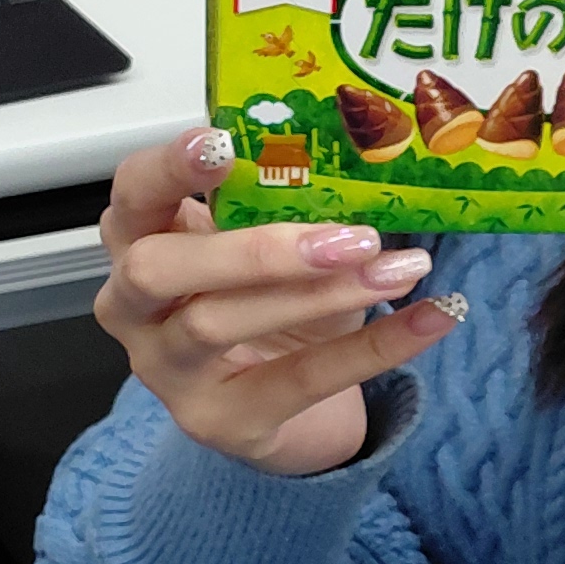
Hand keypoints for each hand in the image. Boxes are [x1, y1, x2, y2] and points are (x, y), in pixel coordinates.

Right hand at [93, 128, 465, 472]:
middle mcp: (133, 308)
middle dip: (250, 249)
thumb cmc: (272, 310)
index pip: (132, 194)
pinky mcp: (219, 420)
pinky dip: (374, 348)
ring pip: (218, 324)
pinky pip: (297, 382)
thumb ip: (285, 211)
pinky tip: (431, 317)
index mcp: (141, 242)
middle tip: (344, 236)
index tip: (223, 143)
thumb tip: (367, 162)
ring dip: (318, 293)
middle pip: (156, 269)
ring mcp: (167, 370)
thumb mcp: (269, 249)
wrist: (287, 413)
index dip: (166, 168)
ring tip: (395, 269)